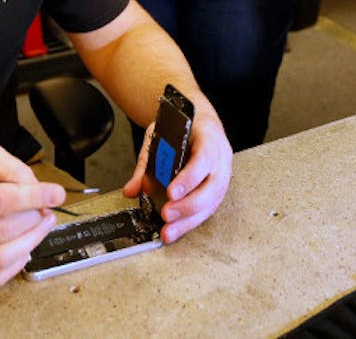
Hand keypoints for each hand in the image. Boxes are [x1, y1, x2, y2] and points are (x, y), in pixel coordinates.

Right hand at [0, 144, 65, 289]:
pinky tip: (23, 246)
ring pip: (1, 258)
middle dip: (33, 218)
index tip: (56, 194)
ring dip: (32, 240)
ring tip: (41, 224)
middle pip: (2, 231)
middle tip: (45, 208)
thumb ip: (10, 167)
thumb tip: (36, 188)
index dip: (32, 197)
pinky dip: (17, 263)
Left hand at [122, 107, 231, 242]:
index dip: (189, 178)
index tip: (171, 192)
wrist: (200, 123)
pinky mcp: (217, 191)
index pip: (203, 158)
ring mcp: (222, 175)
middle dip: (188, 205)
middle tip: (166, 214)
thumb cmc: (182, 129)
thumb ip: (146, 164)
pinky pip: (207, 209)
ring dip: (188, 220)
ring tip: (168, 232)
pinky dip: (189, 222)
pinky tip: (174, 230)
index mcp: (210, 137)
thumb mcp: (160, 137)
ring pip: (211, 203)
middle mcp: (221, 158)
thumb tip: (133, 189)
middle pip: (212, 187)